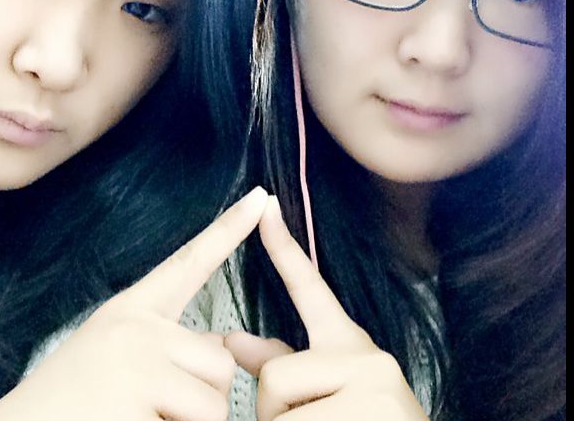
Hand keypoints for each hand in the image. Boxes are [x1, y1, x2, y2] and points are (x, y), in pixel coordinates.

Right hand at [0, 187, 268, 420]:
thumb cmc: (68, 404)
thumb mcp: (115, 355)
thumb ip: (167, 345)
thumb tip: (225, 347)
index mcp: (131, 311)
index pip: (190, 261)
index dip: (229, 228)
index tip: (261, 196)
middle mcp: (136, 326)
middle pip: (220, 362)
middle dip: (201, 397)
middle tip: (149, 408)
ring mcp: (137, 360)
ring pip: (215, 401)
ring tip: (140, 419)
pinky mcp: (137, 398)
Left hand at [226, 198, 428, 420]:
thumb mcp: (326, 394)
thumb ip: (282, 365)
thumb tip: (231, 340)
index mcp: (351, 346)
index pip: (310, 288)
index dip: (283, 246)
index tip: (266, 203)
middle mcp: (367, 356)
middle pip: (273, 377)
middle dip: (274, 412)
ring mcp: (373, 385)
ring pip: (277, 411)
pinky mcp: (371, 411)